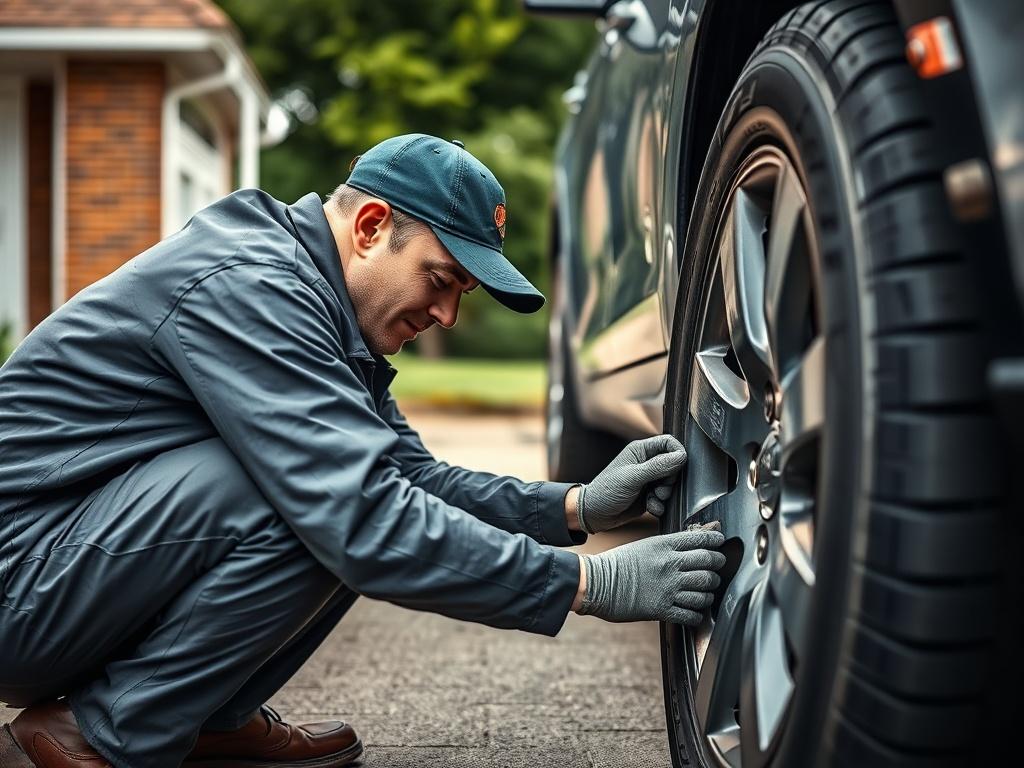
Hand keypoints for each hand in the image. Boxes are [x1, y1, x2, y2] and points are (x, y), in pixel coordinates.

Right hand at [576, 527, 725, 624]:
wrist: (595, 583)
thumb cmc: (617, 563)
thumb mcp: (644, 545)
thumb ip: (668, 546)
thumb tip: (691, 545)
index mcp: (664, 546)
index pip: (700, 539)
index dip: (715, 540)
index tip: (719, 542)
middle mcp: (670, 565)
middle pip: (708, 563)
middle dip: (717, 565)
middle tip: (717, 567)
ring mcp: (667, 588)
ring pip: (705, 590)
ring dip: (709, 591)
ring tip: (705, 591)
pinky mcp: (662, 610)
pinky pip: (691, 614)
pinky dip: (696, 613)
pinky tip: (693, 610)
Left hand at [577, 435, 686, 532]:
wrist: (595, 513)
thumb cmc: (607, 490)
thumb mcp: (633, 477)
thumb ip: (657, 467)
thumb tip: (681, 457)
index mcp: (641, 451)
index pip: (668, 443)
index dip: (678, 452)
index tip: (681, 465)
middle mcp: (646, 463)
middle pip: (674, 465)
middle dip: (670, 480)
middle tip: (659, 489)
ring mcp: (648, 480)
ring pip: (671, 484)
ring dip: (665, 494)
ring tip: (652, 499)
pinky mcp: (649, 495)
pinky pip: (665, 499)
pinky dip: (660, 505)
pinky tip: (650, 507)